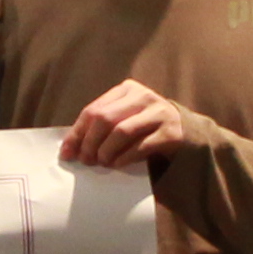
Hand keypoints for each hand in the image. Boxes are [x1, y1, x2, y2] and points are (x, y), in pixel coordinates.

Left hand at [58, 82, 191, 171]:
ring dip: (106, 151)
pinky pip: (140, 146)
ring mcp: (159, 113)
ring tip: (102, 162)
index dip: (77, 133)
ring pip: (122, 131)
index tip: (67, 153)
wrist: (185, 130)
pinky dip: (124, 158)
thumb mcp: (123, 117)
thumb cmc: (145, 126)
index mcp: (127, 89)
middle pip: (105, 119)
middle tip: (86, 160)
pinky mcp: (171, 133)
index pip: (94, 110)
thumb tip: (69, 148)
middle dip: (90, 143)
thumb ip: (100, 126)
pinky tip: (117, 164)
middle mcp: (144, 96)